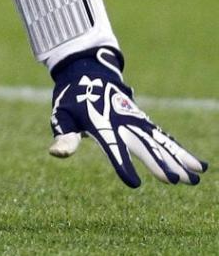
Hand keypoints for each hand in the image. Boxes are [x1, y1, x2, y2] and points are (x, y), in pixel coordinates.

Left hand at [49, 47, 206, 186]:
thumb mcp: (62, 114)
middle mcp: (122, 121)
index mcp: (100, 123)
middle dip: (158, 162)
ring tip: (195, 178)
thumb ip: (64, 135)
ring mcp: (136, 120)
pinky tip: (199, 166)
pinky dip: (180, 150)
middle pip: (142, 144)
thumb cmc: (72, 99)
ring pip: (159, 141)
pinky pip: (164, 137)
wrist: (87, 72)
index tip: (133, 183)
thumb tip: (56, 153)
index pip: (112, 147)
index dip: (121, 164)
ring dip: (178, 159)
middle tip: (175, 181)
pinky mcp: (143, 120)